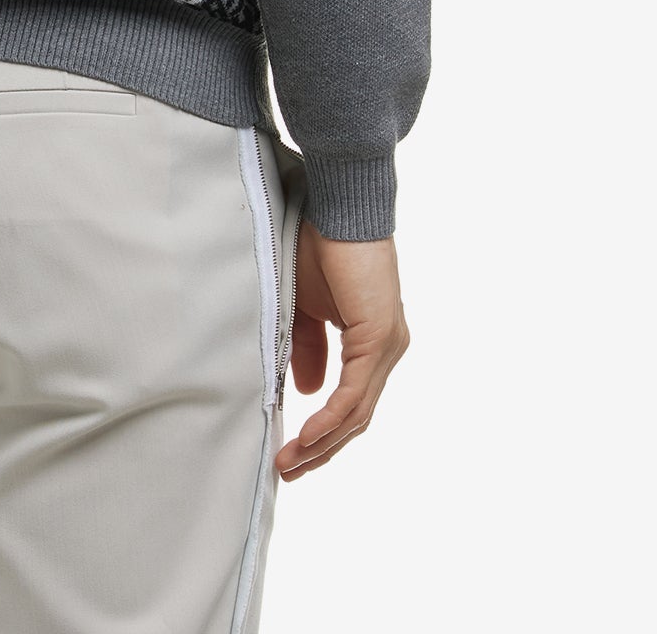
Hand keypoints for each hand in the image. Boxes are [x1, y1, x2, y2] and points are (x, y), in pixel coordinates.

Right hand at [275, 222, 410, 479]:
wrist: (337, 207)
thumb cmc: (318, 246)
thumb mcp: (304, 308)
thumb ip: (307, 348)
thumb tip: (304, 391)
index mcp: (373, 341)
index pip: (351, 401)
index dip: (322, 431)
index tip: (290, 452)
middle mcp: (388, 349)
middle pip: (356, 417)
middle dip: (321, 449)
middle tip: (288, 470)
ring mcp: (388, 345)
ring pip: (357, 412)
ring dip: (322, 442)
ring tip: (290, 462)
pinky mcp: (379, 337)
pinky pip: (355, 392)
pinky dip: (330, 418)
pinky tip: (308, 435)